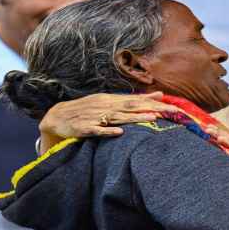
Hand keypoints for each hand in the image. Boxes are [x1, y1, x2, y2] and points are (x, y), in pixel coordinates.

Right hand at [38, 92, 181, 151]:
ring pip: (118, 117)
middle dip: (152, 109)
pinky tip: (119, 132)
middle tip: (170, 111)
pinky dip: (108, 131)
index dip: (153, 102)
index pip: (135, 100)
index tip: (172, 104)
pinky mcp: (84, 129)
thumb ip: (129, 101)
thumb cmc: (85, 111)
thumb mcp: (106, 103)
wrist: (56, 117)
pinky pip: (97, 130)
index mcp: (110, 100)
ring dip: (135, 118)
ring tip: (152, 118)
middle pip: (131, 107)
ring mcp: (94, 117)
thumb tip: (155, 97)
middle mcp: (104, 106)